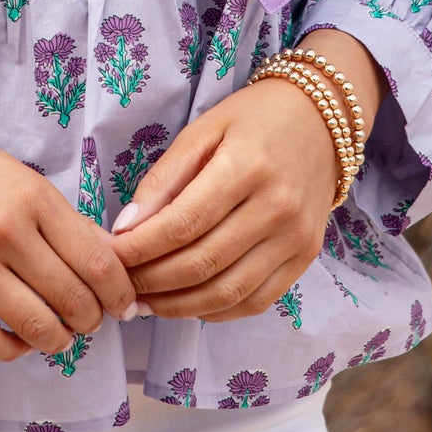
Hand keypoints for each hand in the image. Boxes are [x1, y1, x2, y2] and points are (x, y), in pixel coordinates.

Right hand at [0, 95, 137, 362]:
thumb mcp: (20, 178)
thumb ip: (63, 220)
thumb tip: (111, 264)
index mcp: (33, 197)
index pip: (99, 262)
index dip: (120, 294)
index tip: (123, 305)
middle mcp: (4, 230)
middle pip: (74, 300)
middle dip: (92, 321)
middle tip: (90, 322)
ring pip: (37, 327)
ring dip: (58, 340)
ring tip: (57, 335)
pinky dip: (14, 349)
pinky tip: (17, 339)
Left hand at [110, 31, 383, 321]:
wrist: (319, 120)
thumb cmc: (252, 120)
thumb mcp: (202, 131)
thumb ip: (163, 179)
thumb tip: (126, 229)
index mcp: (246, 167)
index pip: (183, 223)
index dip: (141, 248)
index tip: (112, 257)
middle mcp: (277, 208)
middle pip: (203, 263)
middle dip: (153, 282)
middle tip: (122, 286)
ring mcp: (296, 238)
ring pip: (228, 292)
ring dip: (179, 306)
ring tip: (146, 302)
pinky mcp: (306, 257)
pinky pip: (256, 301)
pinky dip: (216, 311)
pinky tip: (187, 303)